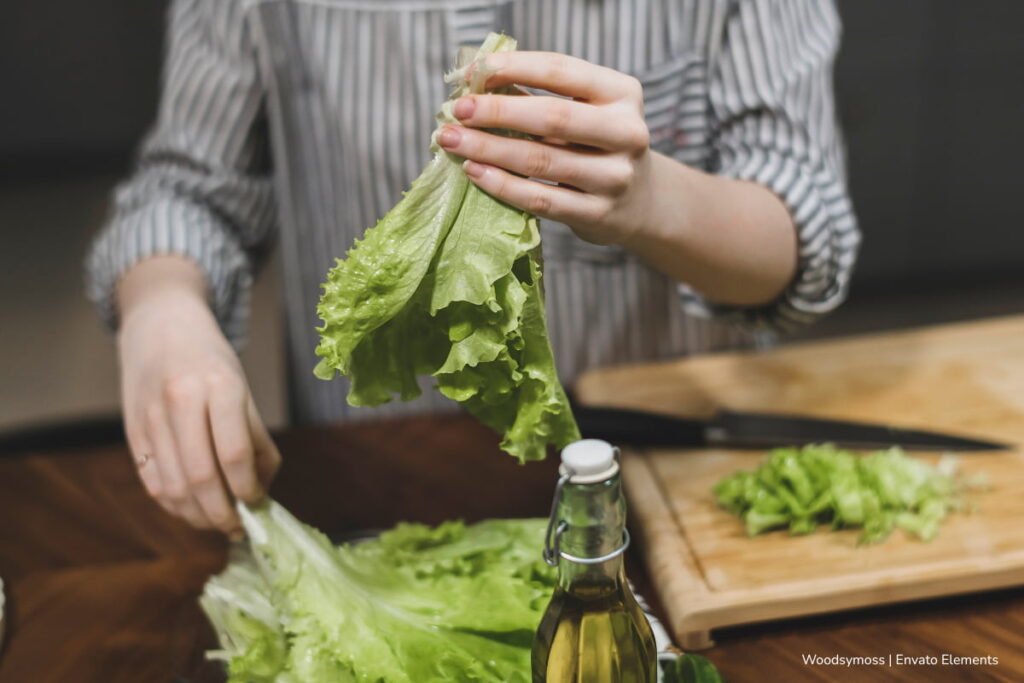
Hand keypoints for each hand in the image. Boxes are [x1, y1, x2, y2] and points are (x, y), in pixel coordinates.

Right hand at [117, 257, 280, 535]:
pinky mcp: (132, 432)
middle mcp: (182, 401)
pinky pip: (153, 482)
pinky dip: (174, 506)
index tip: (258, 503)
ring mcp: (151, 418)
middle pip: (201, 477)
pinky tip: (192, 510)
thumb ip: (255, 438)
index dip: (248, 488)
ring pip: (173, 487)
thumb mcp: (244, 387)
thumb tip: (263, 489)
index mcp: (219, 386)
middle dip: (222, 513)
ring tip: (218, 523)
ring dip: (198, 517)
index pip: (234, 453)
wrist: (159, 324)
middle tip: (238, 527)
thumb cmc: (211, 359)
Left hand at [437, 51, 651, 245]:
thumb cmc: (597, 147)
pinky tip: (474, 171)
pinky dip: (501, 184)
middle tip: (457, 111)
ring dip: (488, 149)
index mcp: (622, 93)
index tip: (473, 71)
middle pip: (552, 117)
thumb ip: (538, 96)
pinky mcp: (598, 214)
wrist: (641, 203)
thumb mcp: (585, 112)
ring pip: (540, 161)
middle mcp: (626, 132)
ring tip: (453, 141)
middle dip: (496, 112)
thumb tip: (474, 84)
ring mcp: (615, 177)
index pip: (561, 70)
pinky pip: (539, 198)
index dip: (513, 67)